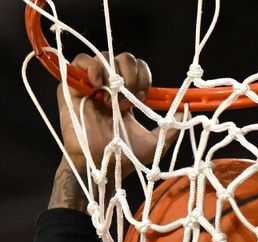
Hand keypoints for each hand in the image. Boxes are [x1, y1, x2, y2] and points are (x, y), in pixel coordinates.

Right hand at [57, 51, 176, 173]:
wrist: (102, 168)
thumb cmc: (125, 159)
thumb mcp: (155, 142)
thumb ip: (172, 127)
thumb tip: (187, 111)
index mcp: (126, 96)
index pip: (137, 68)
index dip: (143, 76)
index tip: (144, 99)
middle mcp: (108, 88)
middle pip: (123, 58)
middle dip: (131, 75)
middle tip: (129, 101)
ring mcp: (90, 86)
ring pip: (103, 56)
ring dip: (113, 74)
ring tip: (112, 100)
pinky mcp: (71, 88)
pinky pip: (78, 61)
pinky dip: (90, 67)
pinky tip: (97, 85)